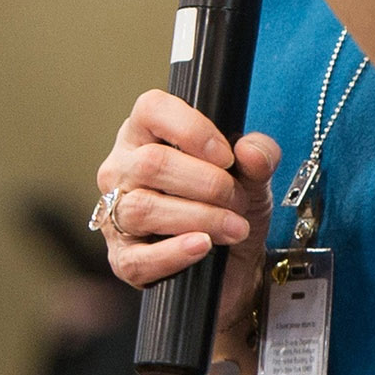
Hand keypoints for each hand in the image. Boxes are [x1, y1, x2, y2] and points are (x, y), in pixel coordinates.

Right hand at [94, 90, 279, 331]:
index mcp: (146, 135)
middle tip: (238, 200)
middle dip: (208, 183)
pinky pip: (138, 257)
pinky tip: (203, 246)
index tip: (226, 156)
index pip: (151, 109)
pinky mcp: (122, 259)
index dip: (191, 129)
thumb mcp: (253, 176)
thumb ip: (259, 156)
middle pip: (151, 163)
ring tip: (234, 227)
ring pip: (143, 208)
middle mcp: (122, 169)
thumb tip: (249, 150)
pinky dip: (175, 252)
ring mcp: (115, 215)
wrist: (233, 265)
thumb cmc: (230, 207)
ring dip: (200, 218)